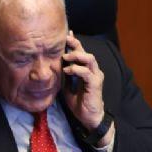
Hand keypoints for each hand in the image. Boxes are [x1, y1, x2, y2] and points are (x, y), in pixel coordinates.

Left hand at [63, 31, 112, 146]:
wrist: (88, 117)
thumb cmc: (79, 102)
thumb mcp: (68, 86)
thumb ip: (65, 75)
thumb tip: (55, 65)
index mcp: (87, 70)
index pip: (81, 52)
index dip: (74, 42)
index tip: (66, 34)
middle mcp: (93, 70)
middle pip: (85, 52)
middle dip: (75, 44)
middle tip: (64, 40)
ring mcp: (96, 76)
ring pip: (89, 59)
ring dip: (76, 56)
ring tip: (65, 57)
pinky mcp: (95, 84)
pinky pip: (86, 73)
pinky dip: (76, 69)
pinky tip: (67, 71)